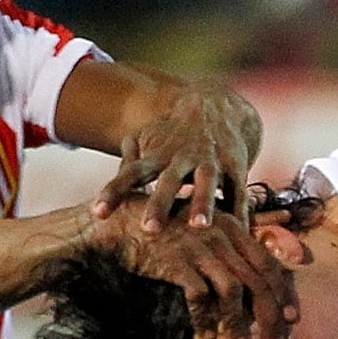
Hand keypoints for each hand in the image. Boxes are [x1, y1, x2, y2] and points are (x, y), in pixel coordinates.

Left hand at [92, 81, 259, 239]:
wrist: (218, 107)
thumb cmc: (174, 136)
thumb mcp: (148, 144)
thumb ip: (128, 166)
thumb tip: (104, 195)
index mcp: (157, 155)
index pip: (130, 174)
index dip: (114, 192)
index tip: (99, 213)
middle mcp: (183, 157)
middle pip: (168, 181)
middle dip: (159, 204)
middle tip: (149, 229)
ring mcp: (211, 160)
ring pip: (206, 183)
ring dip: (202, 203)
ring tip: (199, 227)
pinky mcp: (236, 166)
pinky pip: (238, 191)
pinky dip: (239, 211)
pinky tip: (239, 231)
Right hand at [93, 189, 295, 338]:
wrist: (122, 220)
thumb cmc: (165, 230)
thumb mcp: (203, 232)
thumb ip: (228, 251)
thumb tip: (249, 286)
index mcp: (232, 227)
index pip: (268, 263)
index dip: (284, 293)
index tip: (293, 319)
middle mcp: (220, 234)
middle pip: (257, 281)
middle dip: (271, 316)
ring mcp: (198, 247)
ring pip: (232, 292)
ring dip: (238, 325)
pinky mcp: (175, 260)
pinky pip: (198, 296)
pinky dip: (204, 319)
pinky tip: (206, 336)